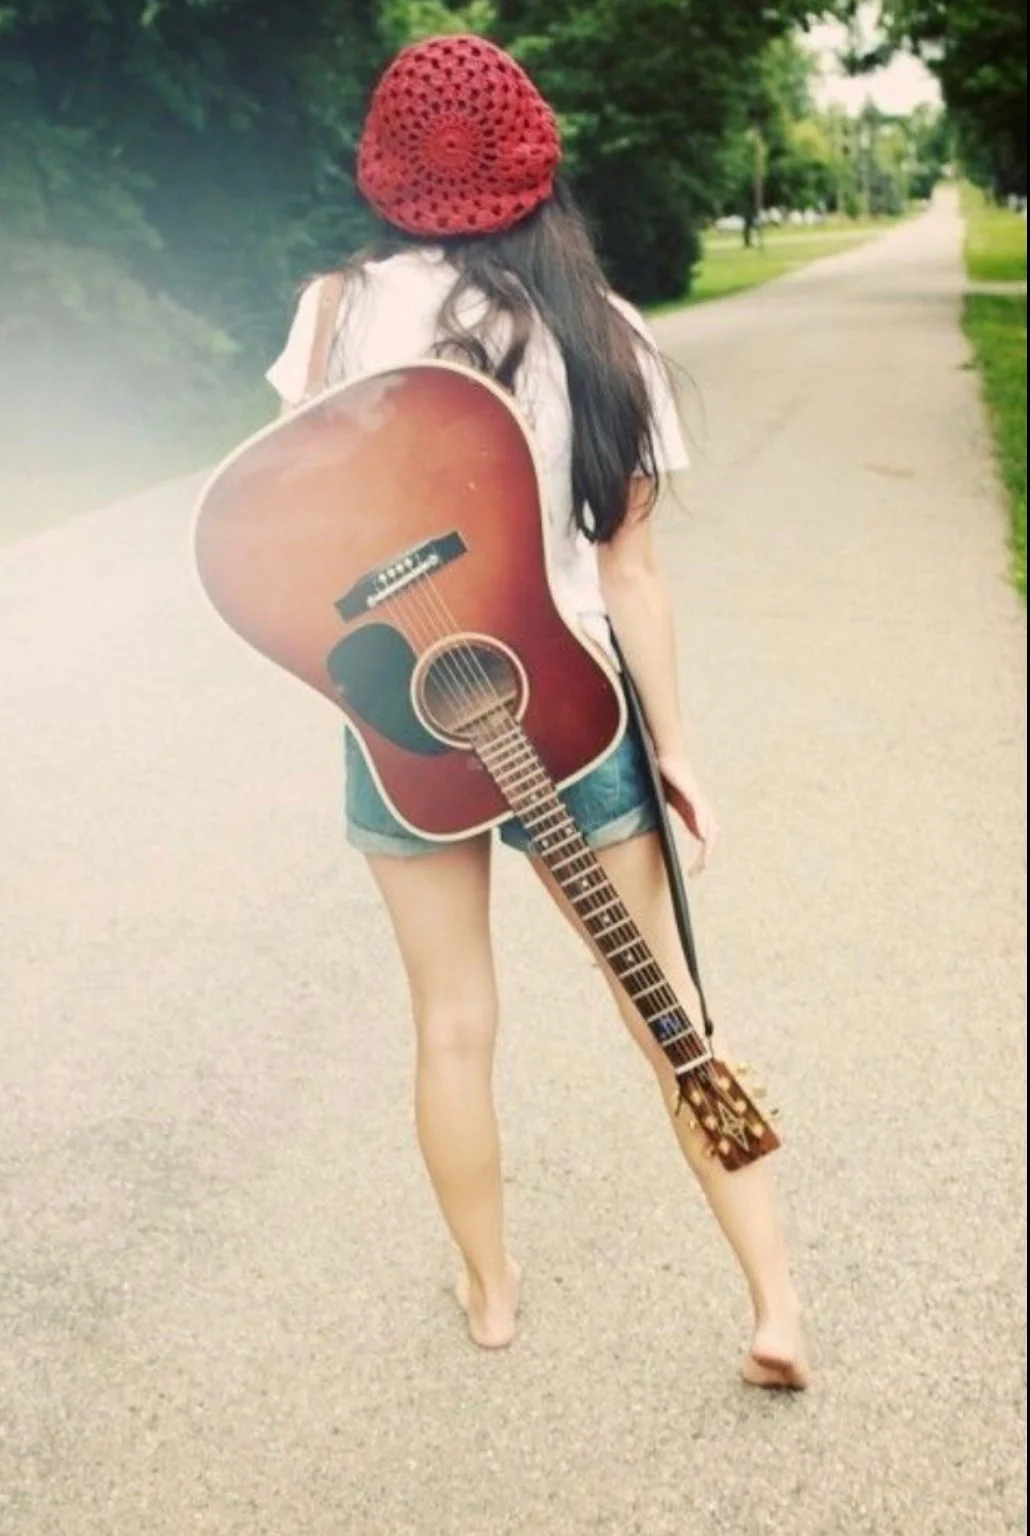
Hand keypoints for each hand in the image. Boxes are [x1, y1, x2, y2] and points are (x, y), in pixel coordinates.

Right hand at [657, 755, 719, 875]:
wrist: (666, 756)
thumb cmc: (668, 777)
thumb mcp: (672, 804)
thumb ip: (681, 817)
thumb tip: (684, 834)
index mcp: (696, 814)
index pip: (706, 839)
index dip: (702, 856)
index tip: (692, 871)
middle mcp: (702, 809)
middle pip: (712, 837)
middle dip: (705, 857)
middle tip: (694, 873)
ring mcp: (698, 801)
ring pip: (709, 828)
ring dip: (707, 848)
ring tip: (702, 863)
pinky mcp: (692, 792)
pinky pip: (700, 813)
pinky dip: (702, 826)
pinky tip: (702, 838)